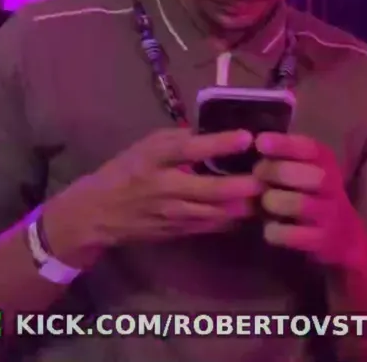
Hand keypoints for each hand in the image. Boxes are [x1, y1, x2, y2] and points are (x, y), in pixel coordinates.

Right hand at [45, 129, 263, 262]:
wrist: (98, 213)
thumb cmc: (124, 171)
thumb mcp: (145, 146)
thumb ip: (177, 140)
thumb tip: (213, 132)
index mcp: (155, 160)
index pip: (190, 150)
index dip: (219, 143)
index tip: (246, 137)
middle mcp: (165, 188)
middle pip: (211, 189)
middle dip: (244, 185)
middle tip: (267, 175)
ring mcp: (173, 214)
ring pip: (217, 212)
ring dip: (245, 204)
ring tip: (268, 192)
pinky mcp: (178, 232)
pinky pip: (212, 225)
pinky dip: (233, 218)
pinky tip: (250, 208)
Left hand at [254, 132, 366, 269]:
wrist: (345, 236)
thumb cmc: (314, 194)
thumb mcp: (307, 168)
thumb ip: (284, 157)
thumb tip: (254, 144)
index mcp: (327, 162)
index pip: (310, 148)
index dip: (285, 145)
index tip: (260, 142)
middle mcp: (333, 186)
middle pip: (311, 176)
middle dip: (278, 172)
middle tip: (258, 174)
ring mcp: (330, 214)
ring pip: (302, 204)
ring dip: (276, 201)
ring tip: (266, 202)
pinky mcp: (324, 241)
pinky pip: (295, 235)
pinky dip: (276, 231)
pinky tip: (270, 228)